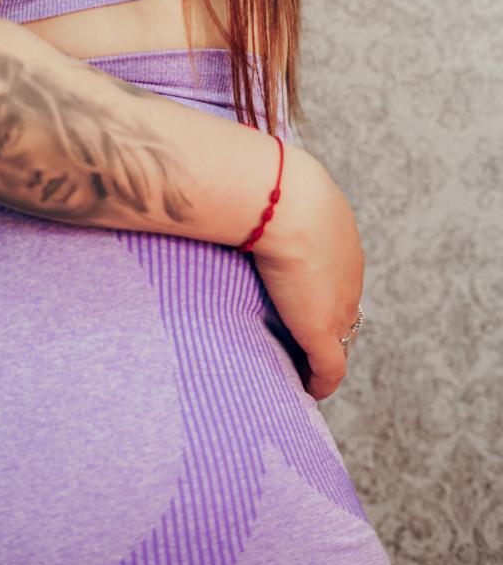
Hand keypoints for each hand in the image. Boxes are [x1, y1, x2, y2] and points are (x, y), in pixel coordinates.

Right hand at [251, 147, 365, 401]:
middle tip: (299, 333)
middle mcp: (348, 273)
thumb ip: (253, 187)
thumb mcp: (269, 179)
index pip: (334, 270)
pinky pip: (328, 371)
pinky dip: (319, 383)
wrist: (284, 201)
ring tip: (299, 363)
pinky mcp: (323, 332)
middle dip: (324, 320)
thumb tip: (217, 173)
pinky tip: (306, 391)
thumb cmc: (268, 181)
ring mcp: (339, 304)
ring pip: (337, 340)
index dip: (317, 285)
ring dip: (320, 352)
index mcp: (338, 236)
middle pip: (343, 307)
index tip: (298, 292)